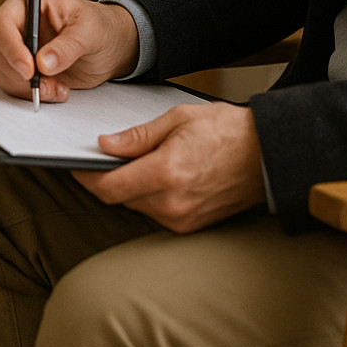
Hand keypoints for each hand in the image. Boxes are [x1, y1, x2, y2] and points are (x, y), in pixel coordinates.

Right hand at [0, 0, 139, 101]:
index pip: (2, 23)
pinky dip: (33, 95)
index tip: (28, 69)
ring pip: (3, 72)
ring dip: (27, 87)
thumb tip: (43, 63)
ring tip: (57, 88)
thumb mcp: (89, 31)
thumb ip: (67, 46)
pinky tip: (57, 91)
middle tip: (46, 84)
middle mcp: (17, 25)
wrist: (110, 48)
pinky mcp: (23, 70)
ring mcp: (18, 49)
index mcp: (27, 2)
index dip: (10, 48)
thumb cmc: (100, 27)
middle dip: (20, 74)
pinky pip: (14, 86)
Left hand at [72, 102, 265, 232]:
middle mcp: (172, 202)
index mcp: (166, 173)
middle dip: (104, 179)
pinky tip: (152, 178)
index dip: (86, 177)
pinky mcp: (190, 226)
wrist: (269, 155)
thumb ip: (137, 136)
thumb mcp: (178, 120)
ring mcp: (182, 218)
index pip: (108, 187)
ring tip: (132, 164)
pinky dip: (145, 196)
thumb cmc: (229, 131)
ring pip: (134, 206)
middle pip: (118, 198)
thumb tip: (105, 145)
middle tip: (101, 159)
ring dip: (126, 188)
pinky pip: (154, 213)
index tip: (76, 165)